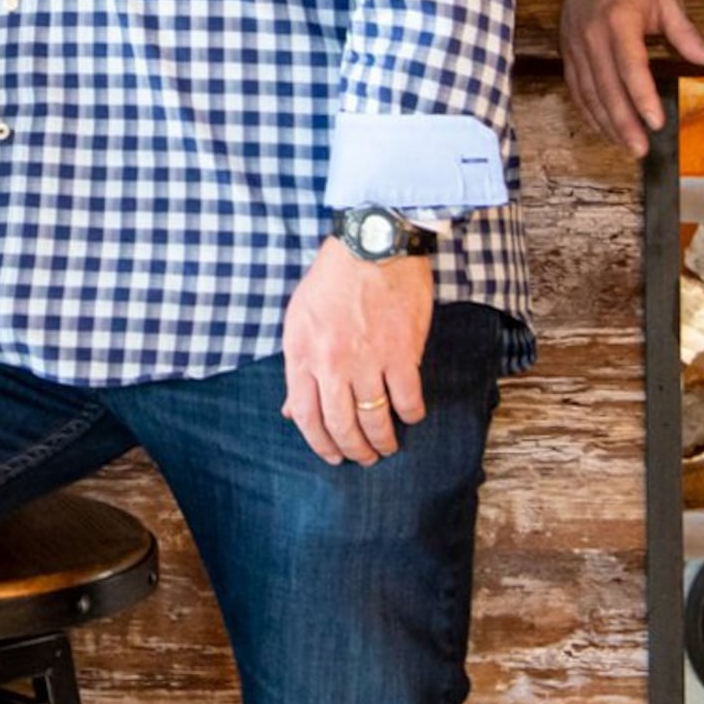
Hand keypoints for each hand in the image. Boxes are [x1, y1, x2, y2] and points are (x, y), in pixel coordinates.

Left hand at [280, 238, 434, 465]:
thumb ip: (298, 366)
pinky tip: (411, 416)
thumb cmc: (334, 279)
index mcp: (302, 353)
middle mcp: (331, 362)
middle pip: (340, 425)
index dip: (319, 443)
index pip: (306, 416)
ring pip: (374, 418)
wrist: (373, 244)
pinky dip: (410, 414)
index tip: (332, 455)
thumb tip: (292, 411)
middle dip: (353, 450)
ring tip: (387, 447)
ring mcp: (367, 359)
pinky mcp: (401, 353)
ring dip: (382, 440)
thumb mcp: (300, 319)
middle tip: (363, 458)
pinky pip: (406, 399)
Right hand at [561, 0, 703, 155]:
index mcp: (619, 18)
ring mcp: (575, 43)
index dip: (642, 96)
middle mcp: (592, 33)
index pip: (631, 65)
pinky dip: (588, 111)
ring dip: (606, 122)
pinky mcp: (567, 50)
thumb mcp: (667, 0)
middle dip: (622, 122)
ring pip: (588, 92)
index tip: (656, 122)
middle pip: (606, 86)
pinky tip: (603, 128)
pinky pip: (575, 87)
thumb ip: (687, 34)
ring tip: (626, 145)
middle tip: (640, 149)